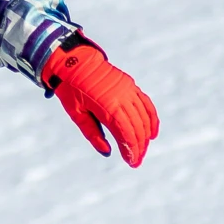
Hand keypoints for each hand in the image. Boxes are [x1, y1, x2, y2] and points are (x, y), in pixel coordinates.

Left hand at [42, 41, 158, 167]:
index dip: (131, 149)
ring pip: (143, 117)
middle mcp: (121, 97)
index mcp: (106, 106)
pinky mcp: (131, 85)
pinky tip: (152, 133)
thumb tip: (107, 152)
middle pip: (136, 127)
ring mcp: (128, 90)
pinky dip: (151, 119)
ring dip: (145, 136)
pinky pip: (146, 104)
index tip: (132, 162)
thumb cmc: (71, 89)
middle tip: (137, 161)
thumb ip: (92, 134)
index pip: (125, 133)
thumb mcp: (76, 114)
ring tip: (142, 150)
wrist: (74, 61)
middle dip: (138, 146)